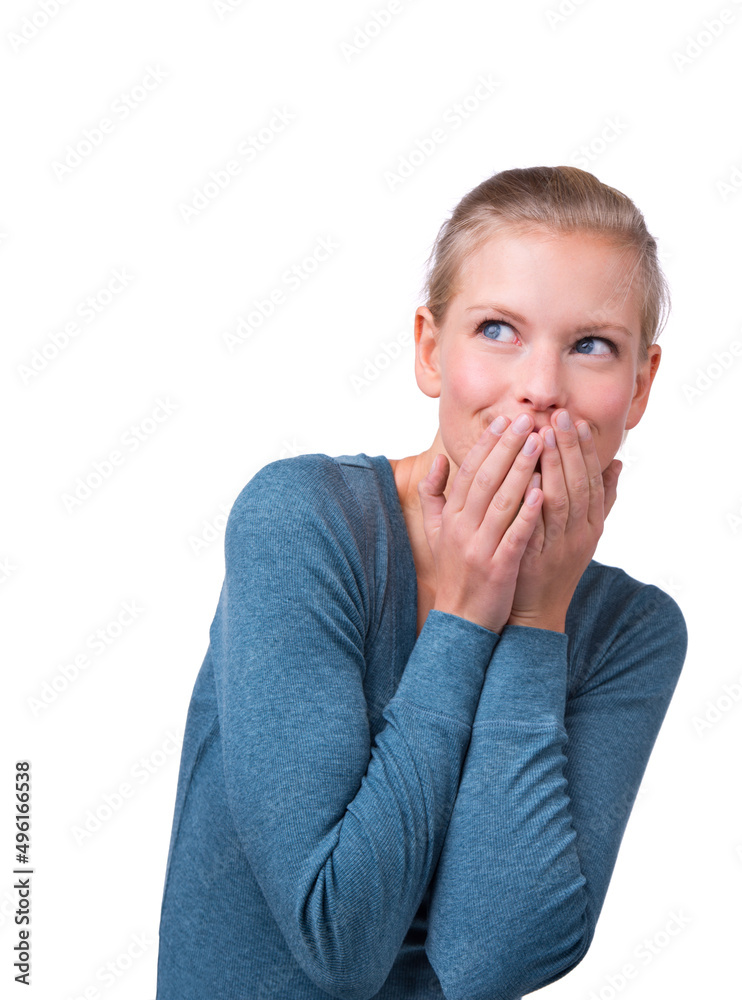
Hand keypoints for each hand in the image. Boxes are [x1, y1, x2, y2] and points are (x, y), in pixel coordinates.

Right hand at [417, 414, 544, 634]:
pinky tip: (543, 491)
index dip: (486, 444)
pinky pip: (515, 535)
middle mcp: (462, 528)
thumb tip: (439, 460)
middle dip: (506, 448)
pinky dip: (528, 513)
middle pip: (485, 479)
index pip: (468, 472)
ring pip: (501, 502)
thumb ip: (434, 494)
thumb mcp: (436, 531)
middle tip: (526, 421)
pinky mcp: (499, 568)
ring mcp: (480, 548)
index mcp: (450, 517)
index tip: (503, 420)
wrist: (461, 619)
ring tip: (539, 444)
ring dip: (521, 471)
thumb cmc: (454, 570)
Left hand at [507, 409, 621, 630]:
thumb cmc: (556, 562)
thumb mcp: (585, 531)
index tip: (579, 422)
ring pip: (560, 502)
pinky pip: (537, 526)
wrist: (537, 609)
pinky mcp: (535, 559)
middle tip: (560, 417)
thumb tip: (617, 463)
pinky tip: (527, 478)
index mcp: (592, 525)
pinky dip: (534, 502)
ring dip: (553, 467)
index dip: (587, 450)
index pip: (593, 480)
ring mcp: (558, 547)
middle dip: (570, 449)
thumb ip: (601, 499)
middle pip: (579, 485)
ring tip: (542, 436)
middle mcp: (580, 534)